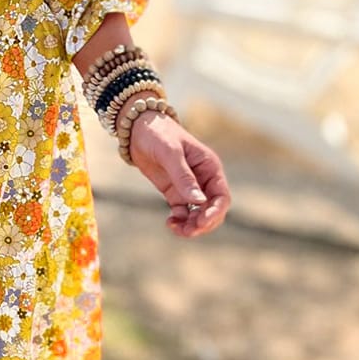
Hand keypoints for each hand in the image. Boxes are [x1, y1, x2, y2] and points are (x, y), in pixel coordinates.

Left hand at [119, 105, 230, 237]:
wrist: (136, 128)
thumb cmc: (158, 133)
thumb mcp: (171, 153)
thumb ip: (184, 177)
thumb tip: (198, 201)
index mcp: (210, 167)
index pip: (221, 196)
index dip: (215, 212)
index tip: (202, 222)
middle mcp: (203, 179)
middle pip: (212, 209)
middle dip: (203, 223)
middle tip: (188, 230)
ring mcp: (189, 187)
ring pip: (198, 214)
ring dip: (191, 225)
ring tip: (176, 229)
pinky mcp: (174, 192)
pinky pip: (183, 212)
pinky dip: (179, 221)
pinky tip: (169, 222)